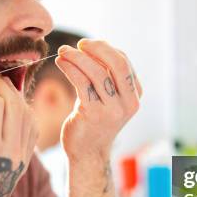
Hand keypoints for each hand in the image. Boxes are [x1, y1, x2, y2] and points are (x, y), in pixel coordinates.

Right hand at [0, 73, 37, 196]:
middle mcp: (9, 151)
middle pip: (16, 105)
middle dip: (4, 86)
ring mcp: (21, 157)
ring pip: (28, 115)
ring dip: (17, 98)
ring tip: (2, 90)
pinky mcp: (26, 162)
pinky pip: (33, 130)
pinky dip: (25, 114)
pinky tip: (13, 110)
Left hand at [55, 39, 141, 164]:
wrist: (87, 153)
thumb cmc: (95, 121)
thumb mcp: (109, 98)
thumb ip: (109, 77)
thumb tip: (94, 46)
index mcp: (135, 96)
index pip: (124, 62)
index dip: (105, 49)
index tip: (87, 45)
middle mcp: (127, 103)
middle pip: (117, 64)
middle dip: (97, 48)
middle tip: (79, 43)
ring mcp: (112, 110)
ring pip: (97, 72)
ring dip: (77, 57)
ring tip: (62, 51)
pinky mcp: (92, 114)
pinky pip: (81, 83)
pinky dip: (70, 68)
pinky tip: (61, 62)